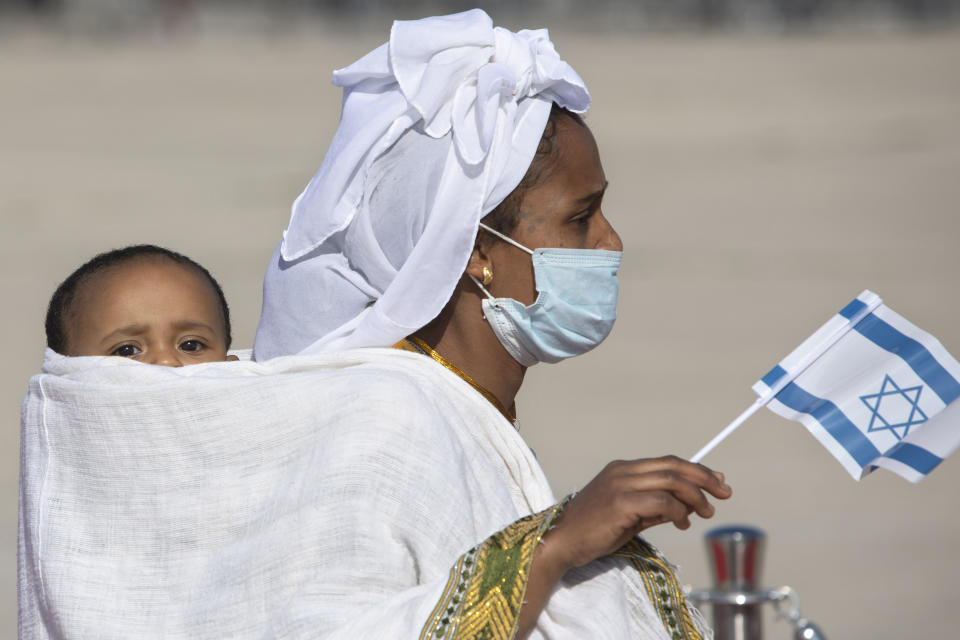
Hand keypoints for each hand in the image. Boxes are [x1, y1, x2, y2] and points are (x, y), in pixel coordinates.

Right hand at [542, 455, 731, 572]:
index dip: (696, 470)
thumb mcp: (630, 516)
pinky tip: (682, 523)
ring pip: (670, 481)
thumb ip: (658, 508)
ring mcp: (620, 485)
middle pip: (673, 466)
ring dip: (695, 497)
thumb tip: (692, 506)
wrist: (561, 541)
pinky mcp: (620, 503)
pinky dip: (678, 511)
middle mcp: (622, 471)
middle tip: (725, 492)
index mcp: (622, 469)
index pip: (667, 462)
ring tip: (706, 513)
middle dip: (704, 478)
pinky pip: (661, 501)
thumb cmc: (594, 532)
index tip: (718, 480)